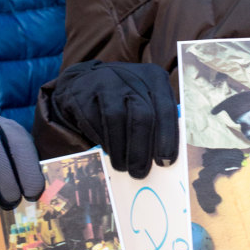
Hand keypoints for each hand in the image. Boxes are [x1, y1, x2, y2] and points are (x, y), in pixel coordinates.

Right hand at [51, 60, 177, 178]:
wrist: (85, 82)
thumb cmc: (125, 98)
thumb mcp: (145, 100)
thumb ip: (157, 122)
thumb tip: (163, 158)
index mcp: (154, 77)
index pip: (166, 108)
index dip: (167, 138)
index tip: (165, 162)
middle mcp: (131, 76)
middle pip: (142, 115)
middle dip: (141, 149)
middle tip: (140, 172)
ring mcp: (105, 82)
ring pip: (116, 119)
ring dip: (120, 150)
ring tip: (123, 167)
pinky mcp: (83, 94)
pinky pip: (94, 122)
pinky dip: (103, 141)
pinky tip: (108, 150)